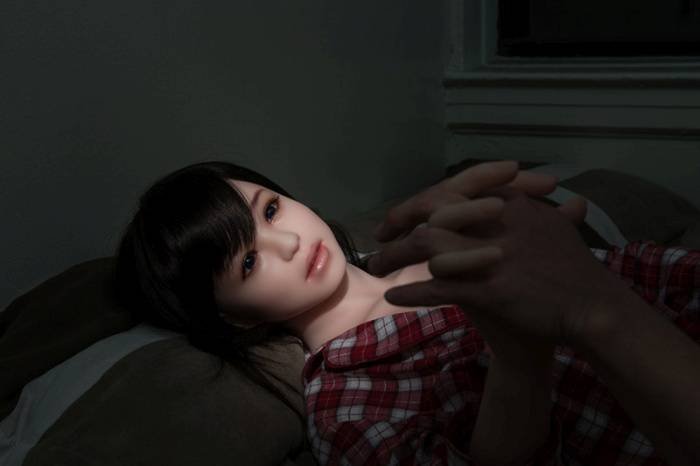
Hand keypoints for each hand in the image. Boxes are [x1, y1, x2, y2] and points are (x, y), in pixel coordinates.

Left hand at [366, 160, 599, 360]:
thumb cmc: (571, 268)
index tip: (399, 215)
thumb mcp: (551, 227)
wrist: (592, 306)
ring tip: (376, 267)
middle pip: (431, 211)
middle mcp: (495, 222)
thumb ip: (528, 208)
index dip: (419, 201)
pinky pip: (440, 288)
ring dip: (395, 256)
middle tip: (379, 236)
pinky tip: (393, 297)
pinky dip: (413, 293)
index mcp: (507, 203)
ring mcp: (491, 255)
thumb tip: (510, 197)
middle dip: (399, 221)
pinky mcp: (490, 289)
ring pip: (427, 247)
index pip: (451, 190)